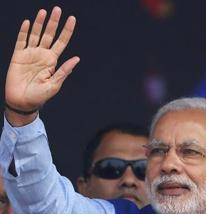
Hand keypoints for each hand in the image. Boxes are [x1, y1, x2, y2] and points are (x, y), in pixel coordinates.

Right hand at [4, 7, 78, 124]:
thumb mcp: (54, 84)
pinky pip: (21, 41)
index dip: (67, 30)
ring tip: (44, 12)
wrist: (22, 102)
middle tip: (58, 9)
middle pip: (49, 35)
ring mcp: (30, 54)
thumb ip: (64, 71)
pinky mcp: (18, 56)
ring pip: (35, 34)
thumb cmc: (39, 96)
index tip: (72, 19)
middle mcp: (42, 55)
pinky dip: (24, 32)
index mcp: (53, 61)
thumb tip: (77, 58)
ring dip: (39, 23)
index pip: (62, 42)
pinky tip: (27, 22)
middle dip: (54, 22)